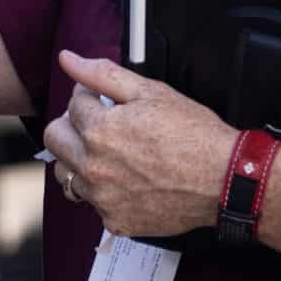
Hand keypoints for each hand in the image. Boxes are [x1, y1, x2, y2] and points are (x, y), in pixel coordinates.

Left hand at [40, 51, 236, 238]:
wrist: (225, 179)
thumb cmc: (194, 134)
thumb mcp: (151, 92)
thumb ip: (102, 74)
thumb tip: (68, 60)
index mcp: (99, 130)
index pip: (72, 104)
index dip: (91, 96)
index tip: (108, 101)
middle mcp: (94, 166)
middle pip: (55, 139)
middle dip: (73, 125)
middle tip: (102, 124)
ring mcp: (103, 197)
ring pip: (68, 173)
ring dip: (82, 160)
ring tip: (112, 154)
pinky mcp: (115, 221)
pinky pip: (93, 202)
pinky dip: (105, 190)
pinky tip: (129, 180)